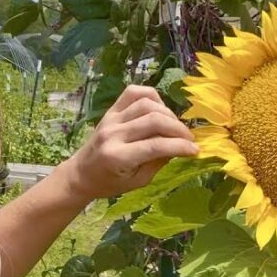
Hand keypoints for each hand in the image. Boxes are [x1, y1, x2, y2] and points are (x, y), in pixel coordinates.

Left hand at [60, 85, 197, 202]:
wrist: (81, 173)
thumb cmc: (110, 183)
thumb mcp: (137, 182)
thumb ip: (159, 162)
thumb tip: (181, 146)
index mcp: (118, 157)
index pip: (156, 145)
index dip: (180, 146)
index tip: (196, 150)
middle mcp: (113, 134)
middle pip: (154, 120)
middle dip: (178, 129)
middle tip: (189, 139)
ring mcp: (111, 119)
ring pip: (146, 103)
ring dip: (168, 113)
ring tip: (174, 127)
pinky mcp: (111, 110)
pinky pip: (133, 93)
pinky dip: (152, 97)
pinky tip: (159, 110)